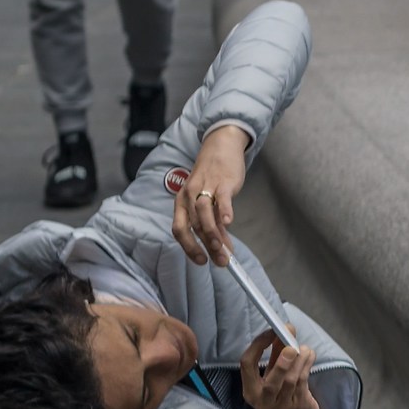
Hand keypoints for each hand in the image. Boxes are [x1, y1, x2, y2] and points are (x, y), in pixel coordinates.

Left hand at [174, 124, 248, 265]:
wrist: (220, 147)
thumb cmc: (213, 177)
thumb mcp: (209, 201)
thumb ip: (214, 224)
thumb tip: (223, 250)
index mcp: (182, 203)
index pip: (179, 229)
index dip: (189, 247)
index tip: (201, 261)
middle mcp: (188, 196)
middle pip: (194, 225)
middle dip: (207, 246)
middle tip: (221, 262)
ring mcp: (205, 187)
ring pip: (204, 214)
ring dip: (213, 234)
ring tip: (225, 250)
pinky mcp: (222, 181)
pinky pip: (221, 198)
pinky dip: (224, 211)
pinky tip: (229, 223)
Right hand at [241, 331, 319, 408]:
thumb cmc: (280, 396)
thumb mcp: (272, 376)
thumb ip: (276, 354)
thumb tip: (285, 329)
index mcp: (250, 391)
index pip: (247, 365)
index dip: (257, 346)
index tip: (271, 332)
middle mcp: (262, 401)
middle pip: (270, 382)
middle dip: (281, 362)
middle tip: (292, 346)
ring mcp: (281, 407)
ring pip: (291, 381)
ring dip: (300, 361)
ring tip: (305, 349)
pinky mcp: (299, 407)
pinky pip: (303, 384)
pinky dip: (307, 366)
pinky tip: (309, 356)